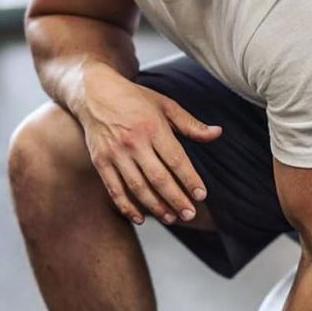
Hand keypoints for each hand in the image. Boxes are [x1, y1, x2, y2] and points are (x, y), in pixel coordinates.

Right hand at [78, 64, 222, 224]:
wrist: (93, 92)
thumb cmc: (134, 98)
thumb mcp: (165, 105)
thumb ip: (191, 124)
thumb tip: (218, 133)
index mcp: (153, 126)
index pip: (176, 159)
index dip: (190, 179)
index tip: (201, 195)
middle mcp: (133, 141)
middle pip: (159, 178)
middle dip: (176, 199)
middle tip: (190, 214)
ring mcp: (115, 153)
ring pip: (138, 187)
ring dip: (156, 207)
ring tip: (171, 219)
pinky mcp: (100, 161)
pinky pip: (114, 189)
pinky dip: (127, 206)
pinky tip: (140, 218)